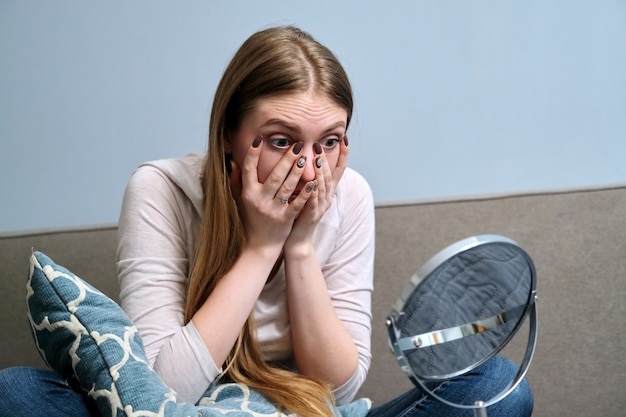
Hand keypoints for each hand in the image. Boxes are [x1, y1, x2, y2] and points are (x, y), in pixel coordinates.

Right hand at [230, 136, 317, 253]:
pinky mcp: (285, 219)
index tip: (259, 139)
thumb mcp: (240, 200)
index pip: (248, 169)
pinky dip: (306, 193)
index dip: (252, 154)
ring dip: (297, 172)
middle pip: (274, 176)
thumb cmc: (250, 219)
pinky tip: (314, 182)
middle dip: (286, 159)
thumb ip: (236, 180)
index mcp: (248, 194)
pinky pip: (297, 204)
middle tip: (296, 145)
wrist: (260, 246)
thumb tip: (233, 161)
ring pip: (287, 187)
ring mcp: (273, 210)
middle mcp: (259, 201)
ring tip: (306, 158)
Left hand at [285, 136, 348, 252]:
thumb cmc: (299, 215)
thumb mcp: (307, 194)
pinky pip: (313, 201)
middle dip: (327, 159)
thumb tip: (308, 157)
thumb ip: (310, 178)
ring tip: (317, 158)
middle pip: (330, 175)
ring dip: (320, 172)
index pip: (339, 169)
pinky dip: (313, 191)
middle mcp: (327, 197)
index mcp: (327, 191)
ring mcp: (320, 206)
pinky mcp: (312, 215)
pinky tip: (311, 182)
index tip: (344, 138)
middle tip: (321, 145)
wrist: (297, 240)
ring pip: (323, 186)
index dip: (343, 154)